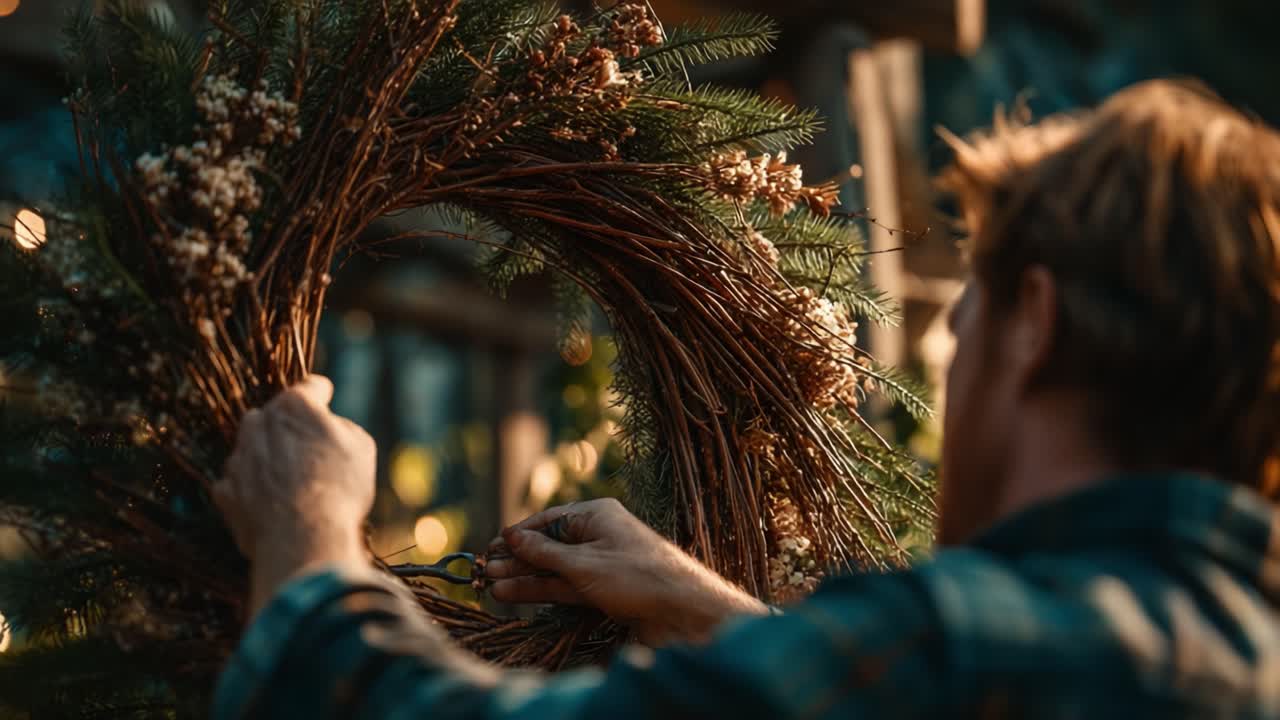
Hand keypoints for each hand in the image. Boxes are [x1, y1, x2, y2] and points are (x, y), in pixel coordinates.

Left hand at [213, 375, 375, 615]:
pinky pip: (239, 483)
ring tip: (293, 485)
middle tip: (310, 452)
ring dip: (269, 459)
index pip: (309, 387)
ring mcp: (237, 458)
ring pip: (253, 449)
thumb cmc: (338, 488)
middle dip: (288, 428)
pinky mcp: (225, 492)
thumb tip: (329, 429)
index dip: (322, 393)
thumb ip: (341, 427)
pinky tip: (274, 505)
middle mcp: (259, 424)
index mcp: (293, 406)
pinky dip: (253, 490)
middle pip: (274, 417)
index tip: (325, 395)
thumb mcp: (361, 447)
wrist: (303, 538)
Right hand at [483, 498, 767, 645]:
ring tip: (490, 588)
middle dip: (515, 560)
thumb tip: (511, 536)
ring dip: (523, 578)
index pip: (548, 521)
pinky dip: (541, 591)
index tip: (492, 547)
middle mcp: (597, 535)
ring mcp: (600, 564)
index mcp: (596, 514)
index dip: (518, 535)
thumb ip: (543, 553)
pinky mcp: (603, 590)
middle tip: (483, 572)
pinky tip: (513, 595)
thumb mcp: (583, 563)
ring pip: (553, 569)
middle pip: (548, 546)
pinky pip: (565, 586)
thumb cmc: (635, 575)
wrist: (682, 609)